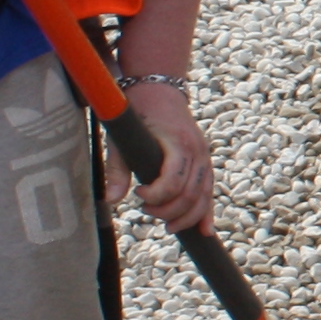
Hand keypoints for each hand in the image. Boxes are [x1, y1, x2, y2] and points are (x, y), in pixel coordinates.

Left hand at [107, 80, 215, 232]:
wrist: (159, 88)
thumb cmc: (137, 111)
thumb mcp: (121, 137)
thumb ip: (117, 169)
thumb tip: (110, 200)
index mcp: (177, 142)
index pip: (173, 181)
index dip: (156, 196)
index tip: (138, 194)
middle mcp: (197, 150)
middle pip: (190, 193)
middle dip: (169, 211)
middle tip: (146, 212)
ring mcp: (204, 155)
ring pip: (204, 195)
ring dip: (188, 217)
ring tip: (167, 226)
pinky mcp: (205, 160)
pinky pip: (210, 190)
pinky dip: (207, 211)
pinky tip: (205, 231)